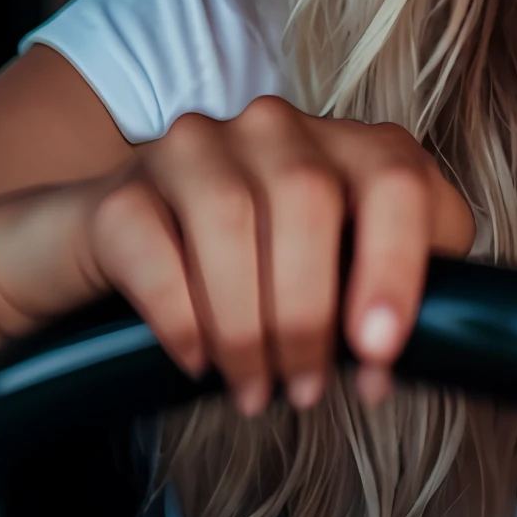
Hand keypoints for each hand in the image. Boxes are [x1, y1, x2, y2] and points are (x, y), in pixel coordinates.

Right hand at [0, 97, 474, 416]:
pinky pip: (155, 248)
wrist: (116, 254)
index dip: (398, 264)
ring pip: (232, 218)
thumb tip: (385, 366)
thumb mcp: (332, 278)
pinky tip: (196, 361)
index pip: (399, 178)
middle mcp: (274, 126)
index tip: (381, 351)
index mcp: (346, 143)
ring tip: (254, 390)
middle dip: (311, 312)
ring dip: (248, 326)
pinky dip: (182, 317)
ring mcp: (195, 146)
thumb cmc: (255, 275)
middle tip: (305, 390)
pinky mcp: (124, 189)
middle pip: (309, 198)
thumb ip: (378, 305)